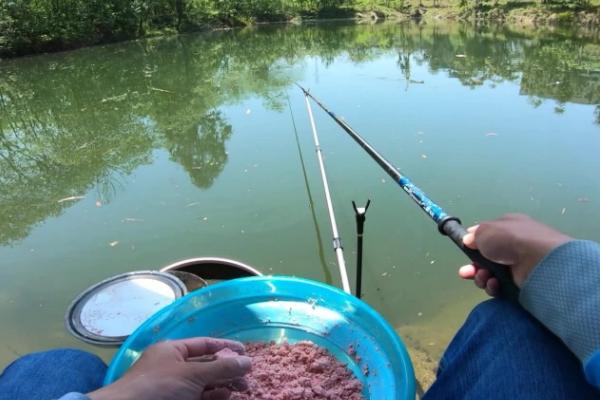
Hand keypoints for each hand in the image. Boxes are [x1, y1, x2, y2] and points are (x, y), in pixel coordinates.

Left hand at [88, 337, 250, 399]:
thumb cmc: (159, 387)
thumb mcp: (193, 374)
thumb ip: (222, 367)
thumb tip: (247, 361)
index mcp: (172, 350)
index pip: (204, 344)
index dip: (226, 347)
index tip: (246, 352)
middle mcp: (173, 366)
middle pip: (207, 364)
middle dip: (228, 370)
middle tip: (247, 377)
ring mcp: (173, 386)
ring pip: (204, 383)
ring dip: (224, 384)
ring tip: (242, 389)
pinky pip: (199, 396)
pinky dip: (214, 396)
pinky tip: (226, 396)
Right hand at [458, 213, 571, 296]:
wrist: (539, 261)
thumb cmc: (511, 240)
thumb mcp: (487, 230)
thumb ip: (474, 235)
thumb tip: (469, 239)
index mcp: (508, 227)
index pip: (487, 235)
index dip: (474, 243)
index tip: (465, 248)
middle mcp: (513, 245)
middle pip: (486, 258)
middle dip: (473, 266)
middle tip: (466, 273)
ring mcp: (518, 265)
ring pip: (490, 273)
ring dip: (481, 277)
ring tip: (484, 278)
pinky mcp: (521, 282)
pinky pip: (500, 286)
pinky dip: (494, 286)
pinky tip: (494, 284)